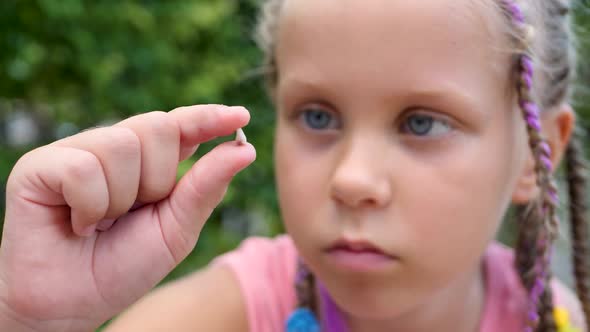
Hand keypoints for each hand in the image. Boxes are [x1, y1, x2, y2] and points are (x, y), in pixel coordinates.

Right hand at [0, 105, 255, 330]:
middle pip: (158, 127)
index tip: (241, 117)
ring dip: (121, 198)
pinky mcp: (40, 166)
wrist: (71, 306)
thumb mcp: (176, 230)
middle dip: (158, 180)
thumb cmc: (123, 267)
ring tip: (100, 223)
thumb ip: (205, 187)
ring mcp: (76, 152)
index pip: (181, 126)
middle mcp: (112, 148)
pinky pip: (83, 168)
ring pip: (121, 144)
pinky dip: (90, 206)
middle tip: (131, 214)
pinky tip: (77, 225)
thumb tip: (245, 149)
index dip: (208, 118)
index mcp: (147, 161)